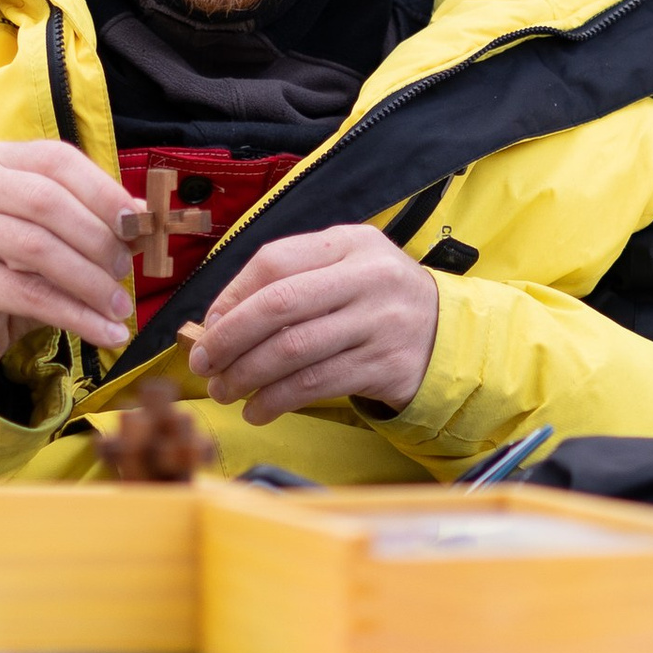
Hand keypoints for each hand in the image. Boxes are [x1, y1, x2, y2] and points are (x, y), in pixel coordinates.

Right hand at [0, 140, 146, 383]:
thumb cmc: (11, 263)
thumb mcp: (56, 236)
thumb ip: (96, 221)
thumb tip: (144, 217)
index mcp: (1, 160)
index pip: (58, 161)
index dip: (103, 191)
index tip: (138, 223)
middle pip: (47, 201)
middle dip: (97, 238)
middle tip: (125, 270)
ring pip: (38, 248)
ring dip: (90, 282)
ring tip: (119, 307)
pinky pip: (27, 294)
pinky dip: (75, 315)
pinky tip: (106, 332)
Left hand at [185, 227, 439, 427]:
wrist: (447, 334)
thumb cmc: (376, 300)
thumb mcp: (344, 268)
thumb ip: (290, 280)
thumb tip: (219, 319)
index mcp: (349, 243)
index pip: (274, 263)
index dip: (231, 297)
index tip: (210, 326)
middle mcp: (367, 278)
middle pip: (278, 306)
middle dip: (229, 339)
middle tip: (204, 364)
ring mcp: (378, 323)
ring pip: (294, 351)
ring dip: (247, 376)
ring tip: (225, 391)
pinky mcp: (384, 366)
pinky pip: (316, 385)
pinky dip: (277, 400)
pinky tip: (258, 409)